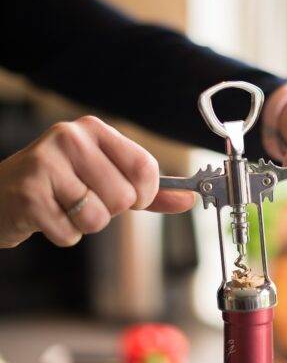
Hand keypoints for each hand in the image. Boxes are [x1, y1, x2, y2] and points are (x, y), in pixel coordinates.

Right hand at [0, 116, 194, 247]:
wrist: (1, 194)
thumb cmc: (62, 186)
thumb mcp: (107, 178)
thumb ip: (150, 191)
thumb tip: (189, 199)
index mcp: (95, 130)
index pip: (146, 167)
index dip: (145, 195)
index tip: (133, 198)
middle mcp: (70, 138)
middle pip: (123, 197)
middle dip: (109, 210)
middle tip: (83, 199)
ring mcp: (46, 162)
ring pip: (98, 217)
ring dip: (85, 224)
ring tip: (64, 206)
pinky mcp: (28, 193)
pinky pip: (70, 233)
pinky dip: (63, 234)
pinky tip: (47, 216)